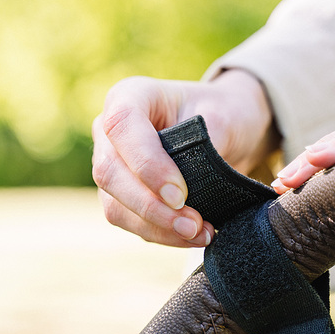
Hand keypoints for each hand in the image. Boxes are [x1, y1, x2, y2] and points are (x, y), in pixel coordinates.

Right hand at [92, 70, 276, 246]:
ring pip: (115, 205)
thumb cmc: (222, 114)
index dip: (147, 165)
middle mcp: (109, 131)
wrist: (225, 130)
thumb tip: (187, 194)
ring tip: (200, 233)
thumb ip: (204, 146)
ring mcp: (110, 165)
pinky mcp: (120, 196)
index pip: (122, 126)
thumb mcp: (223, 117)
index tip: (180, 194)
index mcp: (130, 96)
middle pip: (110, 174)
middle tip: (193, 224)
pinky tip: (193, 237)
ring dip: (157, 227)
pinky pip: (130, 222)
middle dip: (152, 207)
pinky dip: (161, 234)